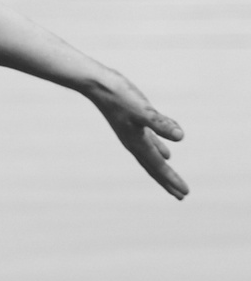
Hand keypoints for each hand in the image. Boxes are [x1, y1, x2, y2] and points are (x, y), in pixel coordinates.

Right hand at [85, 71, 187, 198]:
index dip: (172, 180)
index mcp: (137, 142)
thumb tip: (181, 137)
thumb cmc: (118, 96)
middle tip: (180, 196)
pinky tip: (166, 151)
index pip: (158, 166)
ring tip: (171, 178)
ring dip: (162, 168)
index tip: (184, 194)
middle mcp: (134, 142)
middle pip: (153, 167)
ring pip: (151, 156)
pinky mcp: (133, 123)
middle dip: (167, 181)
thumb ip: (161, 123)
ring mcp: (132, 133)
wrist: (96, 84)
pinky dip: (159, 149)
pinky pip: (149, 142)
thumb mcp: (142, 110)